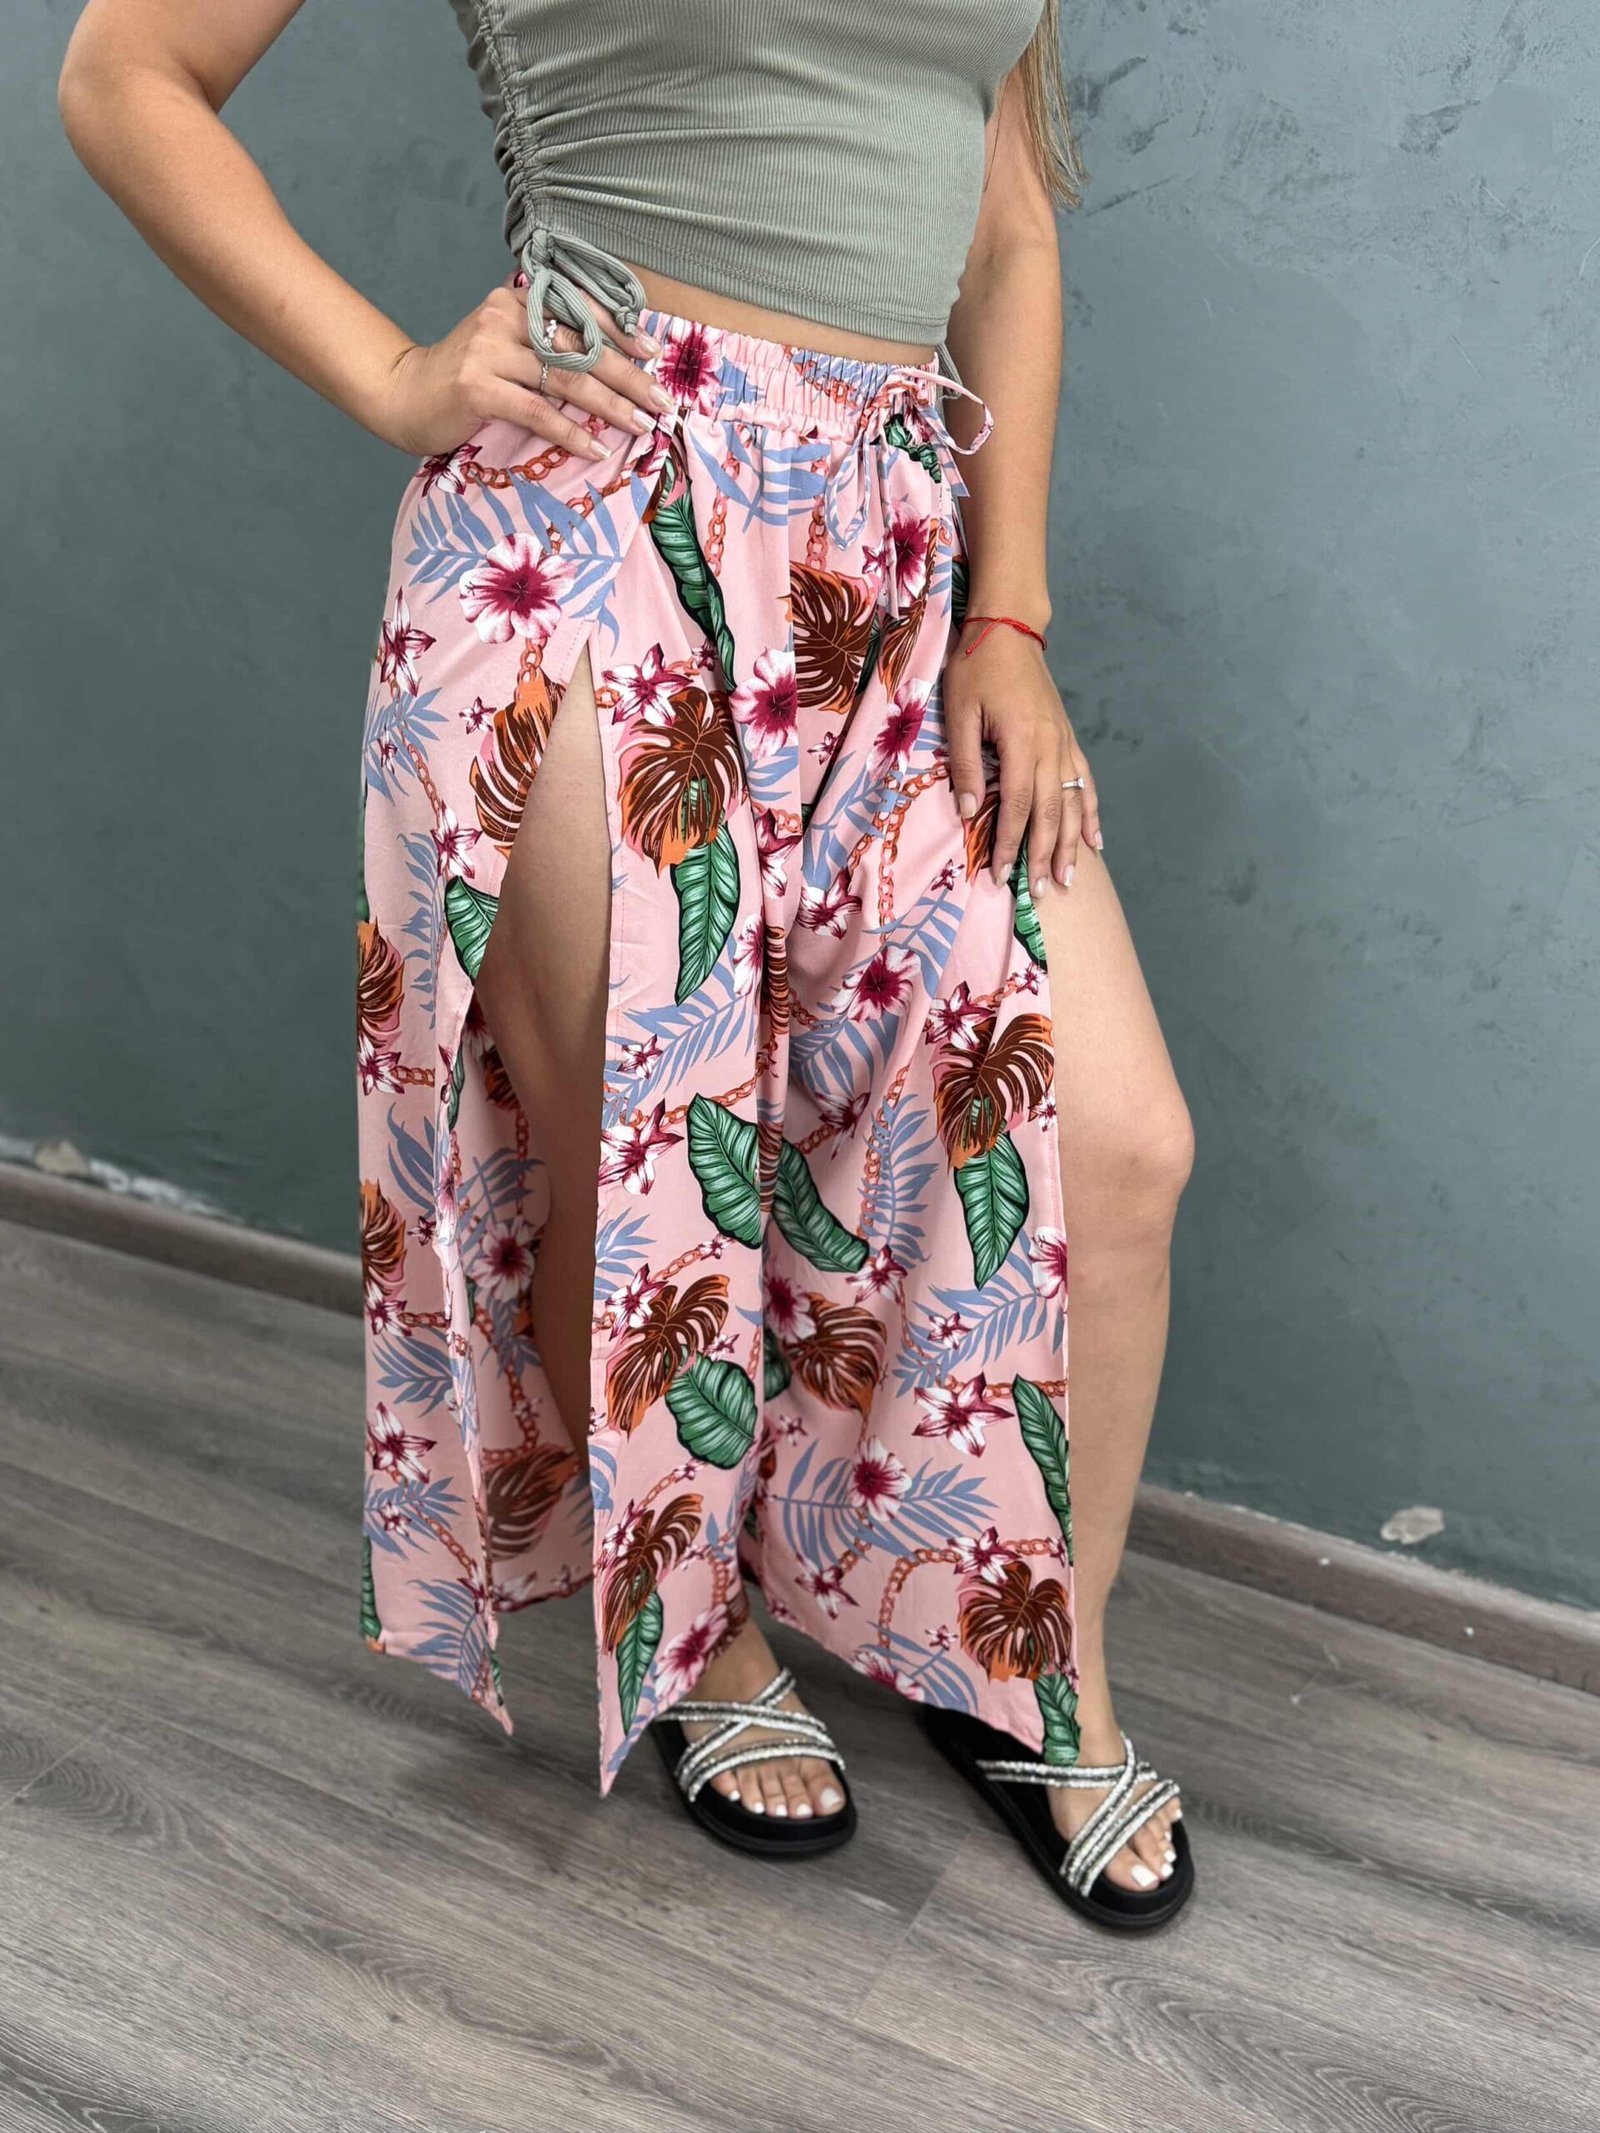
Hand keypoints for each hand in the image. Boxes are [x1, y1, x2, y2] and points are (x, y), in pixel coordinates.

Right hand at [371, 279, 675, 460]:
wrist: (403, 396)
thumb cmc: (464, 380)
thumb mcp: (505, 351)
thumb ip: (544, 348)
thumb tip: (608, 367)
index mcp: (516, 303)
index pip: (579, 311)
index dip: (620, 331)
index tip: (655, 352)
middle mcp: (504, 317)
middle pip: (581, 347)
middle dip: (629, 376)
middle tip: (662, 401)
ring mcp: (488, 351)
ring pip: (565, 378)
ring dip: (610, 406)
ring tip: (641, 426)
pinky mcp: (477, 387)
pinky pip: (537, 411)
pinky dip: (570, 432)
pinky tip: (596, 448)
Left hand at [945, 617, 1102, 891]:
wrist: (1007, 630)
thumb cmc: (976, 669)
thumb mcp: (959, 713)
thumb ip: (965, 764)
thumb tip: (969, 814)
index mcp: (1021, 741)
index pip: (1018, 805)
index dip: (1010, 843)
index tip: (1000, 874)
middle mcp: (1050, 747)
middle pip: (1050, 812)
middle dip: (1043, 855)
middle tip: (1037, 892)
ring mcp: (1064, 743)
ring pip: (1072, 803)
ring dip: (1070, 843)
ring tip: (1067, 879)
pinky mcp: (1068, 739)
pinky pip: (1085, 782)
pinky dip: (1091, 813)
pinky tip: (1095, 841)